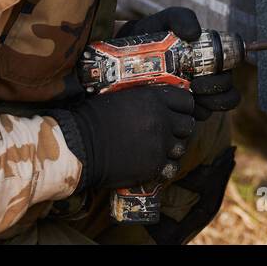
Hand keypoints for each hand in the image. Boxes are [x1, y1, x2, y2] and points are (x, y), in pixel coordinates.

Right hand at [52, 85, 196, 191]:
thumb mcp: (122, 98)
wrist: (79, 147)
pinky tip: (151, 163)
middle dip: (179, 129)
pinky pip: (171, 167)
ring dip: (172, 148)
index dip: (183, 108)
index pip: (186, 101)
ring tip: (155, 149)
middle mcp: (161, 119)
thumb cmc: (93, 120)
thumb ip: (147, 100)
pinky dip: (164, 167)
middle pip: (187, 125)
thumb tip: (163, 103)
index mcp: (153, 98)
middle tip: (165, 134)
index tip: (176, 113)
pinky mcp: (153, 165)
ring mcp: (159, 143)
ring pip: (181, 147)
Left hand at [117, 7, 240, 119]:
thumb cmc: (151, 35)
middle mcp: (205, 82)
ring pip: (210, 111)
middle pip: (227, 95)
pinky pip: (189, 120)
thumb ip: (181, 18)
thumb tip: (195, 33)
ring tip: (183, 97)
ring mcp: (191, 99)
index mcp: (210, 62)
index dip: (225, 80)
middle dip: (216, 93)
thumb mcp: (165, 21)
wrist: (122, 54)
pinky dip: (184, 116)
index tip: (207, 73)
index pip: (229, 76)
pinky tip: (169, 106)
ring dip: (203, 106)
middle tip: (195, 86)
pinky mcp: (176, 112)